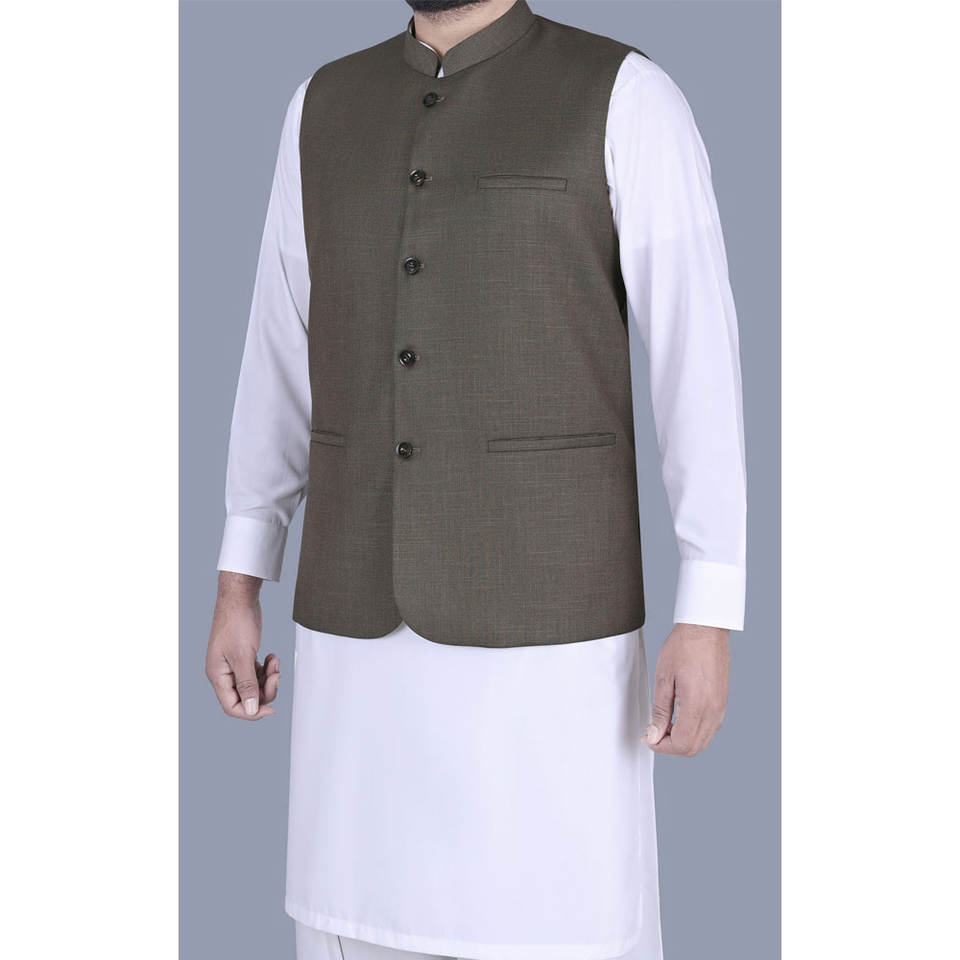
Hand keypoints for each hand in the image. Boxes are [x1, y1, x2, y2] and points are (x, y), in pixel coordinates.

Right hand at [205, 571, 279, 719]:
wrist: (240, 599)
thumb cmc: (237, 622)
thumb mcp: (243, 656)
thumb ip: (247, 685)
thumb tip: (251, 710)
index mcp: (218, 675)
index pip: (232, 706)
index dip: (252, 712)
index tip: (271, 709)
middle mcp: (224, 673)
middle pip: (246, 697)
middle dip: (265, 690)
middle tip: (277, 675)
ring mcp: (234, 665)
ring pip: (254, 685)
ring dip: (268, 677)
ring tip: (275, 662)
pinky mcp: (243, 657)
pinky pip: (257, 673)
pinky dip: (267, 668)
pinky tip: (272, 657)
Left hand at [642, 623, 729, 756]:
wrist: (706, 629)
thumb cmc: (684, 647)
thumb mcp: (663, 678)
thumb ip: (660, 711)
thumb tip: (655, 734)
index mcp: (697, 705)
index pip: (681, 745)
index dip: (661, 746)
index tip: (648, 737)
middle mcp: (713, 711)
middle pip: (693, 748)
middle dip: (670, 746)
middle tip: (654, 731)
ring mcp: (721, 707)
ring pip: (703, 741)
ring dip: (683, 740)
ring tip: (665, 724)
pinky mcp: (723, 702)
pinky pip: (710, 728)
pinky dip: (694, 731)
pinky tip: (680, 717)